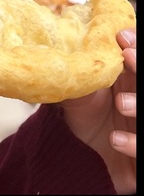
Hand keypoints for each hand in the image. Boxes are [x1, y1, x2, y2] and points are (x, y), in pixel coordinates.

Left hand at [60, 29, 134, 191]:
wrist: (85, 159)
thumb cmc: (89, 124)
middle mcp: (143, 102)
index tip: (121, 35)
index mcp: (134, 84)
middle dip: (141, 67)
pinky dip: (135, 143)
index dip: (135, 49)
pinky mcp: (143, 159)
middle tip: (127, 55)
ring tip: (121, 102)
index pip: (138, 62)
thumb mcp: (79, 100)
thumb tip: (60, 52)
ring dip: (140, 103)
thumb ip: (76, 80)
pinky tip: (115, 139)